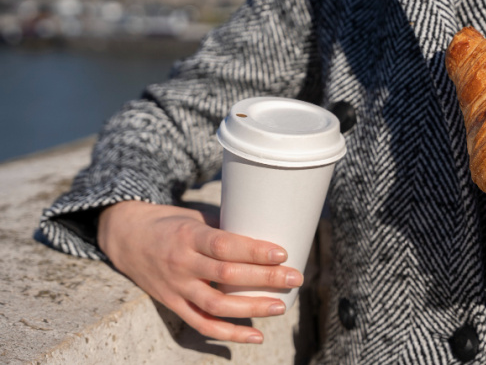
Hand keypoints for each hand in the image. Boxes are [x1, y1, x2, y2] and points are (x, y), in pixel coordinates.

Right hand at [98, 201, 302, 343]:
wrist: (124, 236)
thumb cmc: (170, 222)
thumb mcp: (193, 217)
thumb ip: (223, 228)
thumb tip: (266, 232)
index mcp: (187, 236)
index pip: (224, 245)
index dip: (254, 250)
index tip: (282, 253)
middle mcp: (181, 263)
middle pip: (226, 275)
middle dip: (265, 278)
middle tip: (295, 278)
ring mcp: (176, 287)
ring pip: (216, 304)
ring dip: (252, 308)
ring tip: (280, 306)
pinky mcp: (173, 304)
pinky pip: (202, 324)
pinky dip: (229, 333)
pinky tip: (256, 335)